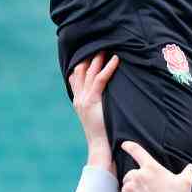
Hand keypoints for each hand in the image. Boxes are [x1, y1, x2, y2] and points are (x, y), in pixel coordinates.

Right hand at [69, 53, 118, 172]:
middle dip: (88, 56)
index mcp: (78, 100)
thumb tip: (105, 94)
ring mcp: (84, 99)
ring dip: (98, 58)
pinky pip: (100, 80)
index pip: (75, 77)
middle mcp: (79, 98)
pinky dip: (108, 68)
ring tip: (106, 47)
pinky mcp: (93, 101)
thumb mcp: (97, 115)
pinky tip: (115, 60)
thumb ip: (97, 103)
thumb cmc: (104, 132)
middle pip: (81, 71)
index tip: (87, 51)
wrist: (100, 146)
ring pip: (89, 73)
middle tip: (98, 44)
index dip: (80, 62)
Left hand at [116, 141, 191, 191]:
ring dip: (131, 190)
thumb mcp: (186, 184)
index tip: (124, 145)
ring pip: (125, 185)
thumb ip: (189, 172)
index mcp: (151, 168)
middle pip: (131, 173)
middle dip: (136, 180)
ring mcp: (129, 188)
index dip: (129, 146)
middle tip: (147, 190)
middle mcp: (137, 175)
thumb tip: (191, 168)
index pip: (137, 151)